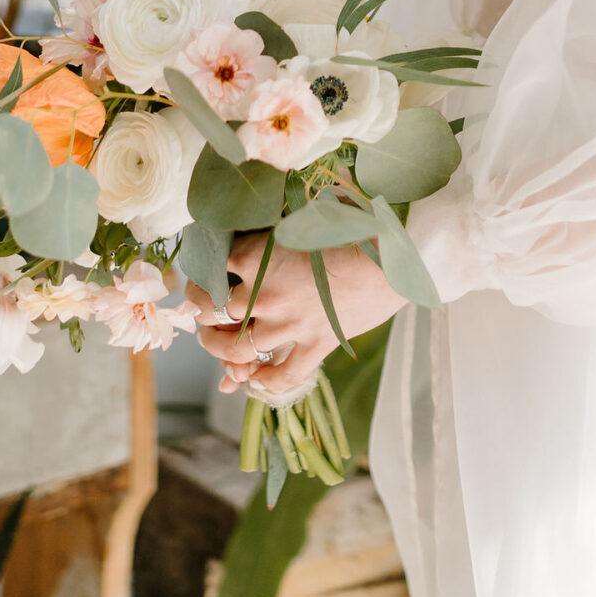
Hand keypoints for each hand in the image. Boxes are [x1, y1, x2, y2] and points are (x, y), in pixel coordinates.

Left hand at [187, 235, 406, 398]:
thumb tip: (263, 229)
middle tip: (200, 312)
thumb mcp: (307, 215)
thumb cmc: (355, 223)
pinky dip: (265, 381)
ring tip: (215, 345)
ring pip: (236, 349)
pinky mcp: (315, 345)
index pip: (214, 265)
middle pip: (213, 311)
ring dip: (219, 350)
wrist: (395, 254)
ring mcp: (288, 324)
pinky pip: (281, 374)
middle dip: (201, 312)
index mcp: (258, 254)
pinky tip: (257, 380)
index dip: (205, 268)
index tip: (205, 270)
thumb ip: (279, 226)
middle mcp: (264, 293)